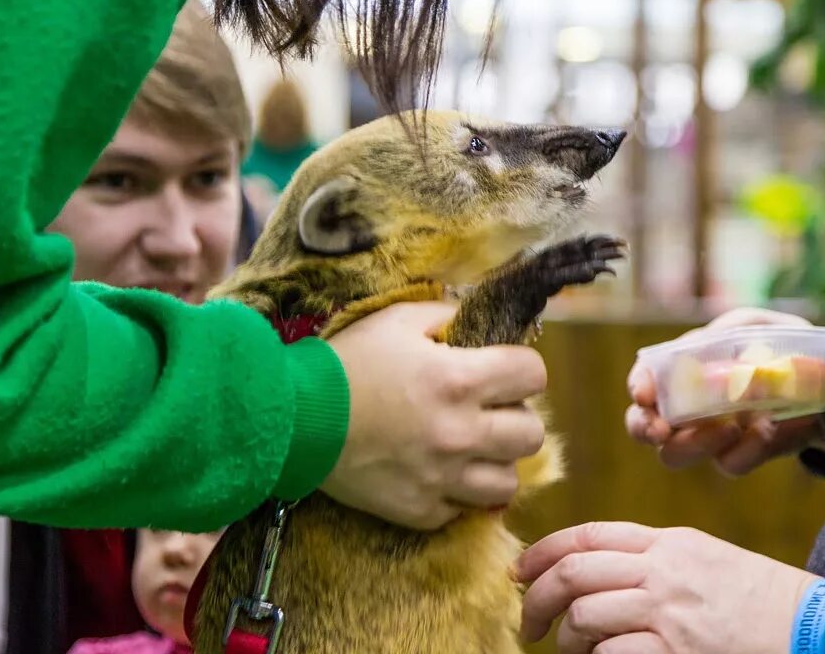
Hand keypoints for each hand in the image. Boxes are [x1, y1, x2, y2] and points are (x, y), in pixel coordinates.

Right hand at [322, 301, 546, 529]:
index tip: (503, 370)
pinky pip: (464, 509)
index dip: (522, 369)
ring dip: (494, 461)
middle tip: (486, 409)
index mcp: (459, 380)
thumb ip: (446, 314)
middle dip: (514, 416)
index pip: (534, 375)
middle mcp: (460, 432)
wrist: (291, 420)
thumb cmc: (345, 363)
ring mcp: (442, 478)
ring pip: (509, 482)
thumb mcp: (397, 320)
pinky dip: (456, 492)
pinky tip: (435, 471)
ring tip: (469, 447)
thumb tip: (476, 317)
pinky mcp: (420, 511)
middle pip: (531, 433)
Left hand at [517, 522, 817, 653]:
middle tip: (527, 622)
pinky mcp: (675, 653)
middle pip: (574, 573)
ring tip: (568, 650)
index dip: (542, 552)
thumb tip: (594, 575)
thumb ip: (653, 559)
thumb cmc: (761, 601)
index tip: (520, 572)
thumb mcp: (705, 559)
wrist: (814, 628)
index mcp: (668, 543)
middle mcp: (663, 572)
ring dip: (565, 639)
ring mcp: (669, 614)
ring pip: (583, 616)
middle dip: (536, 598)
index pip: (588, 535)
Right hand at [625, 308, 824, 475]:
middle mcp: (686, 404)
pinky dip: (745, 450)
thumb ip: (723, 334)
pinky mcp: (740, 454)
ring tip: (729, 427)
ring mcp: (710, 434)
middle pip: (643, 427)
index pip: (645, 381)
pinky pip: (728, 463)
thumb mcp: (752, 325)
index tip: (645, 395)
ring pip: (675, 455)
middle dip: (645, 428)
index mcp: (681, 368)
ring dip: (695, 443)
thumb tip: (702, 361)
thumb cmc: (780, 343)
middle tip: (662, 430)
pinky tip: (767, 429)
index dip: (639, 387)